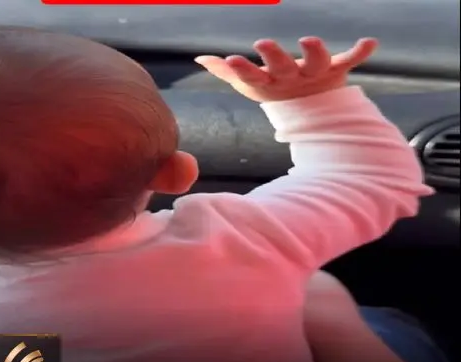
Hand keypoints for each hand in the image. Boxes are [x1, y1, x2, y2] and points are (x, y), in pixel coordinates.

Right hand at [194, 37, 378, 102]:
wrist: (311, 111)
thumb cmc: (275, 90)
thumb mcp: (250, 84)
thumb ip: (226, 72)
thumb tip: (200, 58)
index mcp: (271, 83)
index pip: (253, 77)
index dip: (242, 70)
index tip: (230, 60)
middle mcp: (293, 79)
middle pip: (283, 68)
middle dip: (274, 56)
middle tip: (263, 43)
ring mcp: (315, 74)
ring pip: (317, 63)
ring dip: (315, 52)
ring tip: (309, 40)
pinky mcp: (336, 69)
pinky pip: (350, 61)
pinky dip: (360, 53)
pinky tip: (371, 42)